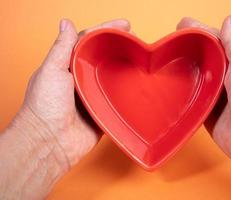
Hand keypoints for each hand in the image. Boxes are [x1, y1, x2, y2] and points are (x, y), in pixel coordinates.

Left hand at [0, 19, 130, 198]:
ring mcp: (93, 96)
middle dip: (120, 48)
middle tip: (137, 40)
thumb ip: (61, 48)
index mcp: (69, 67)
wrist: (50, 142)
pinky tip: (137, 85)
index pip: (90, 42)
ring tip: (141, 59)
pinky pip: (117, 100)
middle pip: (104, 58)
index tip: (124, 25)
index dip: (106, 31)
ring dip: (126, 68)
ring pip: (113, 78)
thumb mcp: (51, 70)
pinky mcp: (102, 112)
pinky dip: (126, 93)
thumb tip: (65, 23)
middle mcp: (82, 80)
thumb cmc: (46, 106)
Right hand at [177, 16, 230, 199]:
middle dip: (187, 51)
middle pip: (202, 60)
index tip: (182, 26)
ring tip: (166, 63)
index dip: (198, 32)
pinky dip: (184, 95)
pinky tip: (173, 89)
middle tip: (169, 43)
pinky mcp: (208, 113)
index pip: (215, 42)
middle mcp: (226, 78)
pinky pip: (193, 101)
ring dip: (183, 72)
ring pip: (195, 80)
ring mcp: (216, 96)